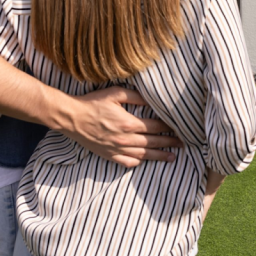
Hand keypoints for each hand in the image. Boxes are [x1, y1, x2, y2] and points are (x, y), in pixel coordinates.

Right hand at [59, 87, 183, 167]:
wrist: (72, 118)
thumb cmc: (93, 103)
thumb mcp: (115, 93)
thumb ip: (135, 96)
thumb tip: (151, 98)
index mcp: (129, 123)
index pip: (155, 126)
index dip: (169, 128)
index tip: (179, 128)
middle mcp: (125, 139)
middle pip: (153, 142)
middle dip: (169, 143)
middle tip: (183, 144)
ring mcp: (117, 149)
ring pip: (143, 155)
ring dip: (159, 156)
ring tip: (172, 157)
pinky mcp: (109, 155)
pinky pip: (128, 162)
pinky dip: (139, 162)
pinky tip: (146, 161)